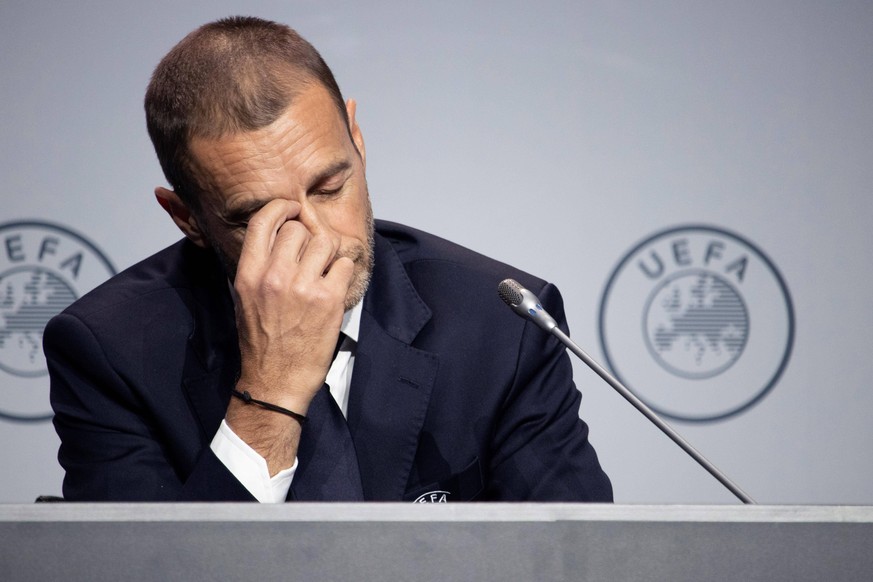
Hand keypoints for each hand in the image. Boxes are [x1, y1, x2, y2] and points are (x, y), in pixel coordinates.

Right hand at [225, 199, 354, 471]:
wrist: (275, 381)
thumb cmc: (261, 342)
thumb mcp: (245, 298)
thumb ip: (259, 264)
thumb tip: (280, 233)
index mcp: (248, 273)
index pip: (264, 220)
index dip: (283, 208)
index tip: (293, 210)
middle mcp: (274, 276)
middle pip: (299, 228)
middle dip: (309, 237)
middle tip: (311, 254)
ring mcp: (303, 287)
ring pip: (325, 242)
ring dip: (328, 253)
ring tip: (324, 271)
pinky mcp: (328, 300)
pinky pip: (344, 264)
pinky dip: (343, 272)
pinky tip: (334, 287)